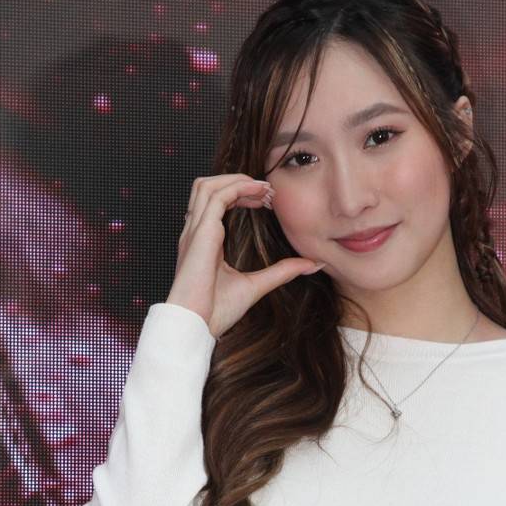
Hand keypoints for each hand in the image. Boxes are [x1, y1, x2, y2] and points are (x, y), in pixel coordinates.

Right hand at [166, 174, 324, 337]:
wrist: (196, 325)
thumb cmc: (215, 311)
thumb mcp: (256, 285)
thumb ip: (281, 271)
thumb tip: (311, 264)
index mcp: (203, 242)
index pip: (216, 203)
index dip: (240, 194)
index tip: (267, 200)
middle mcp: (195, 232)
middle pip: (207, 187)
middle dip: (238, 181)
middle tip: (268, 191)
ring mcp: (194, 231)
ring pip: (207, 185)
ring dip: (237, 180)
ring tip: (263, 187)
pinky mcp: (200, 233)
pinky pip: (216, 196)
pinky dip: (237, 187)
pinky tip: (258, 192)